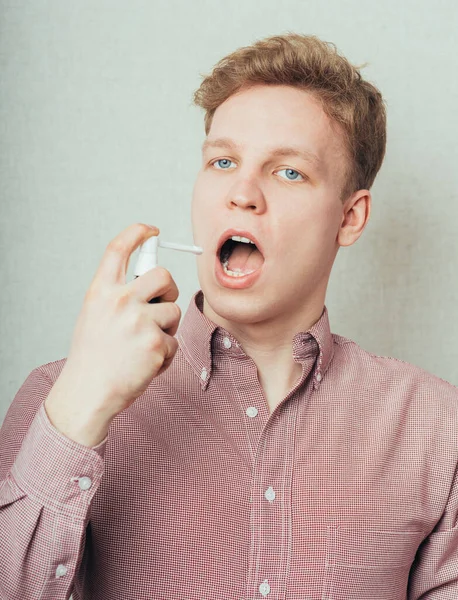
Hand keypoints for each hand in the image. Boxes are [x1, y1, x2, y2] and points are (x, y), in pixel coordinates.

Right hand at [45, 223, 180, 433]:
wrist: (89, 392)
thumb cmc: (93, 356)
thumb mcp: (94, 316)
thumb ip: (117, 296)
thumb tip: (148, 282)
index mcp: (101, 291)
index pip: (119, 249)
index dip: (137, 233)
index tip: (151, 230)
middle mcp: (120, 300)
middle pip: (163, 274)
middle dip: (169, 288)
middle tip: (162, 303)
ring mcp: (140, 321)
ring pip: (173, 310)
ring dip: (166, 328)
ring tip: (144, 345)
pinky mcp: (156, 343)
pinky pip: (174, 341)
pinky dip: (165, 354)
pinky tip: (146, 364)